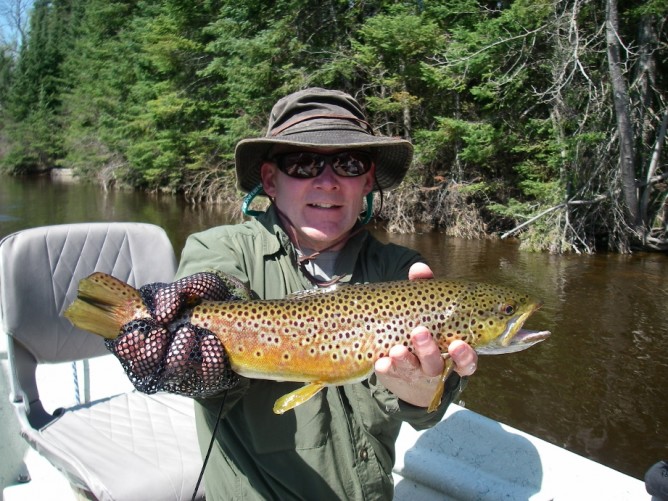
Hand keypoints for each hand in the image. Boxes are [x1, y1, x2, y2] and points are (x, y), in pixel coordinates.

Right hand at [106, 272, 241, 395]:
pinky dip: (209, 360)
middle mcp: (160, 360)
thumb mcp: (186, 288)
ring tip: (190, 332)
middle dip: (153, 351)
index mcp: (146, 337)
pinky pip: (206, 378)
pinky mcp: (208, 379)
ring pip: (173, 376)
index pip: (125, 350)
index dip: (128, 346)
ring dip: (179, 355)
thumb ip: (171, 295)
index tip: (141, 331)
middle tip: (165, 332)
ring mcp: (183, 373)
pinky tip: (211, 342)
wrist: (234, 306)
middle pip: (144, 370)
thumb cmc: (201, 298)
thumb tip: (161, 314)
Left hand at [374, 263, 477, 407]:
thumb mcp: (426, 310)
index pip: (466, 360)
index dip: (465, 356)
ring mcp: (414, 373)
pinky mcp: (394, 375)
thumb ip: (425, 288)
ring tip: (396, 349)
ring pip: (413, 370)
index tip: (458, 344)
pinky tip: (380, 362)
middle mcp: (435, 366)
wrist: (406, 363)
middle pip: (436, 364)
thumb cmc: (423, 326)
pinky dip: (386, 368)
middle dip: (428, 350)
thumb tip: (420, 268)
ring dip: (405, 359)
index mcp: (451, 353)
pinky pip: (391, 374)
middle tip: (419, 332)